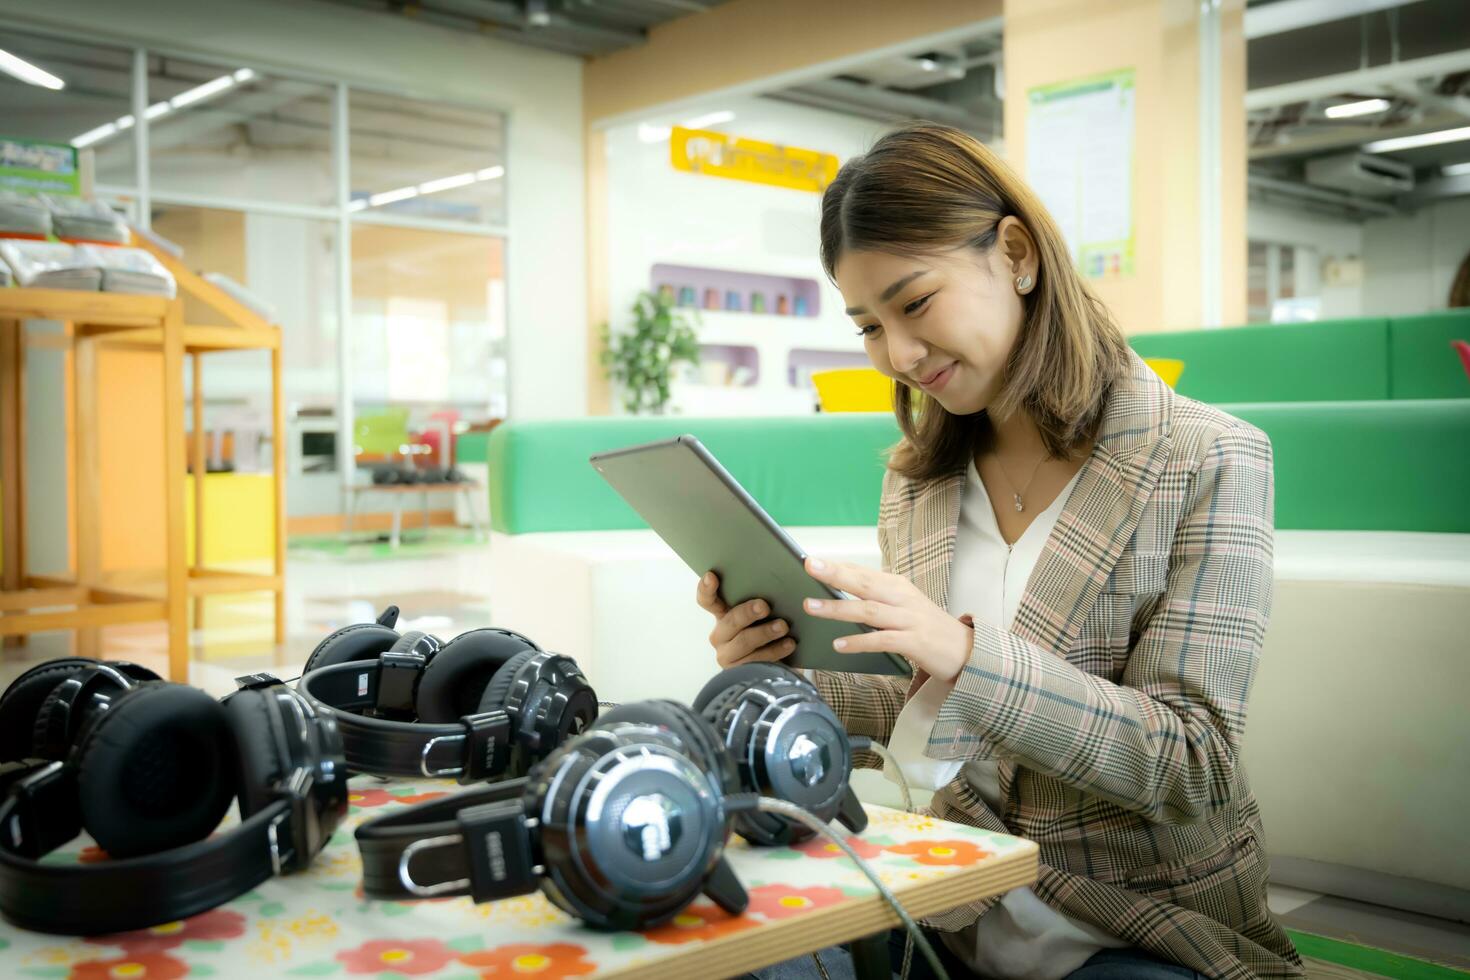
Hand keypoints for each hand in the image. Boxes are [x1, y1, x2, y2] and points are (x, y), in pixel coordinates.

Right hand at [695, 571, 796, 668]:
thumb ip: (762, 598)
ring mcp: (727, 655)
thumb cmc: (771, 630)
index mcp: (723, 614)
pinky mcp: (740, 672)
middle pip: (730, 621)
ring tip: (783, 626)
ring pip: (744, 641)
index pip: (707, 600)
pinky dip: (775, 650)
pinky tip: (789, 644)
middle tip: (764, 606)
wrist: (778, 668)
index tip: (712, 576)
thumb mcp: (764, 614)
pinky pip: (757, 660)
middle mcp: (721, 635)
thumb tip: (780, 578)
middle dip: (747, 612)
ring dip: (765, 632)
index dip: (706, 589)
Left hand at [801, 556, 973, 683]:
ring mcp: (909, 620)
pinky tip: (839, 644)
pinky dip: (859, 641)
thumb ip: (874, 597)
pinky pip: (882, 640)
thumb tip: (838, 591)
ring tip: (812, 607)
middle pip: (864, 583)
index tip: (810, 559)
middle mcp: (902, 598)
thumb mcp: (902, 605)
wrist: (966, 651)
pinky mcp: (915, 643)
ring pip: (869, 610)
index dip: (836, 566)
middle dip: (835, 574)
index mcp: (897, 586)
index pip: (862, 572)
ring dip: (838, 609)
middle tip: (809, 566)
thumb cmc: (926, 627)